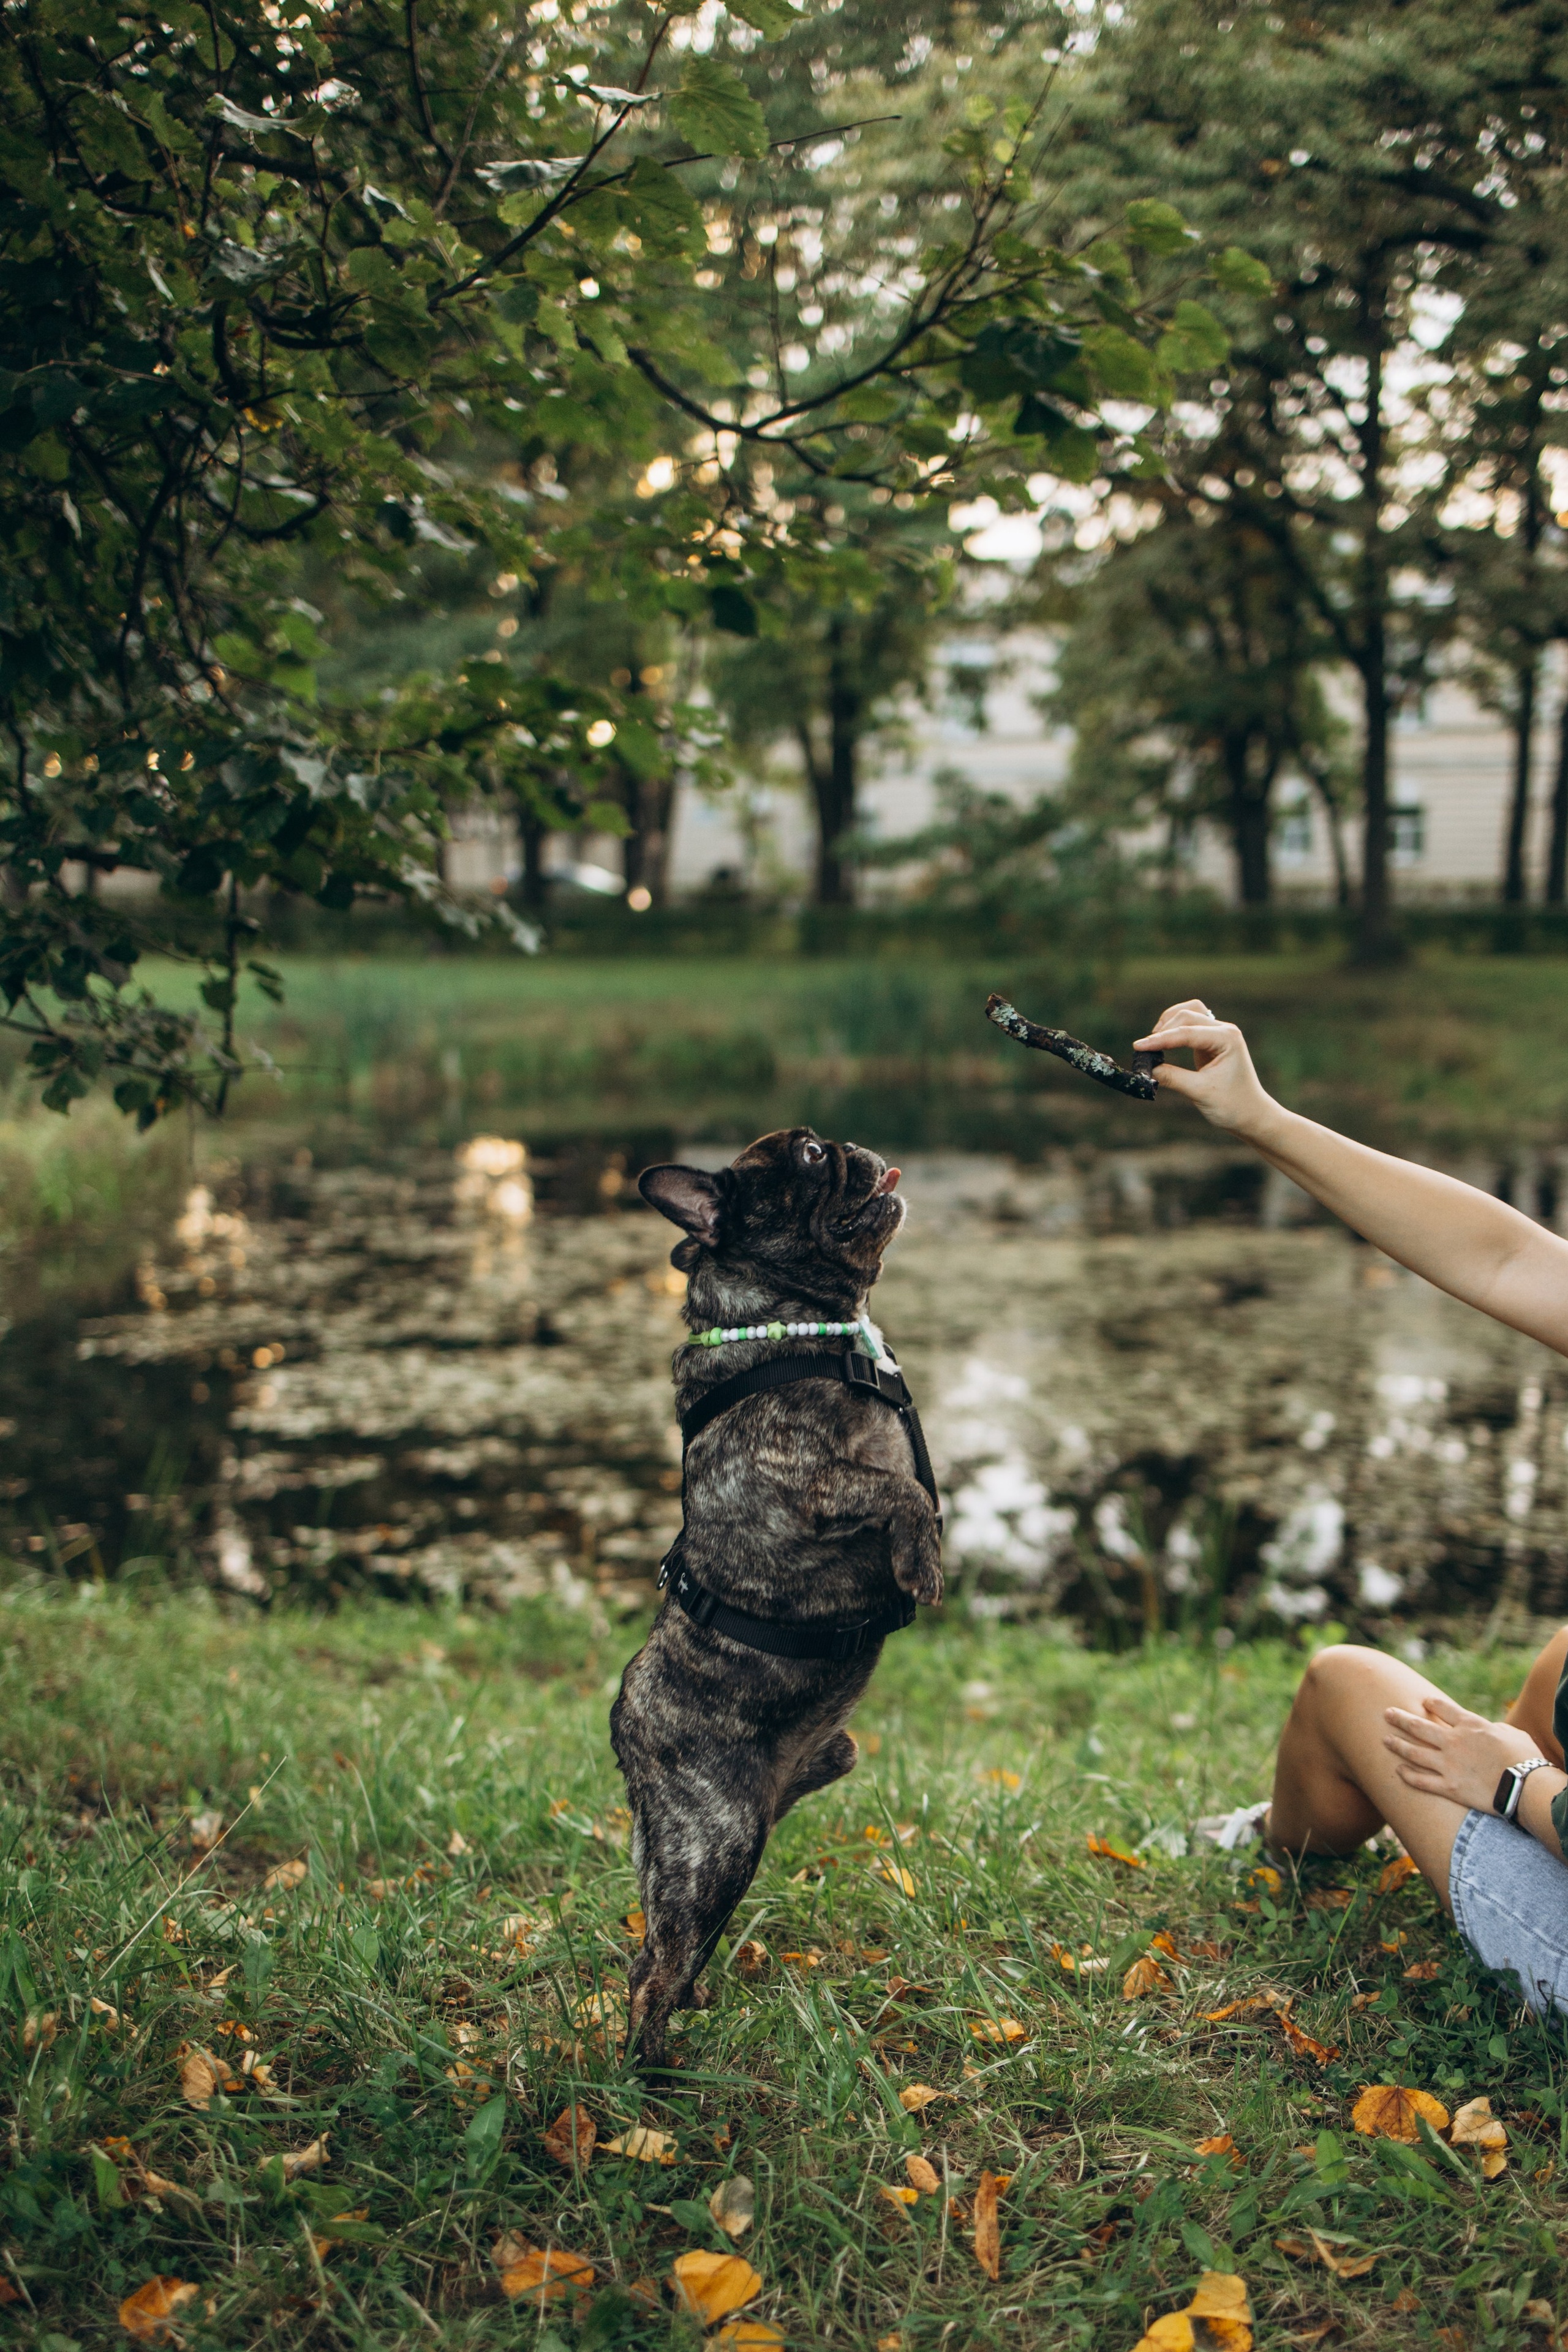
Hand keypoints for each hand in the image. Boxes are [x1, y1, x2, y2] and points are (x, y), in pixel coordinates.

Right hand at [1133, 1001, 1277, 1139]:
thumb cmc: (1232, 1105)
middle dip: (1164, 1030)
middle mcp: (1224, 1030)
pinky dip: (1175, 1029)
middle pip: (1187, 1015)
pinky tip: (1164, 1042)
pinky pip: (1190, 1025)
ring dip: (1169, 1023)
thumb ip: (1172, 1077)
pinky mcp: (1212, 1041)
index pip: (1187, 1032)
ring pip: (1189, 1013)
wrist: (1252, 1115)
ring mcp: (1219, 1033)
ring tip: (1154, 1042)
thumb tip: (1147, 1068)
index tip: (1138, 1047)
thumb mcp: (1199, 1092)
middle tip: (1144, 1050)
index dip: (1161, 1039)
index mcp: (1227, 1039)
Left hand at [1382, 1693, 1540, 1812]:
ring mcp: (1448, 1764)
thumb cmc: (1525, 1758)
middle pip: (1419, 1726)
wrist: (1524, 1785)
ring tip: (1384, 1740)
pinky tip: (1398, 1771)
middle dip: (1400, 1718)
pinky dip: (1408, 1776)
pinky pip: (1422, 1781)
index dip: (1431, 1703)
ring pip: (1414, 1752)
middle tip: (1386, 1713)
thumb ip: (1497, 1730)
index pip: (1443, 1708)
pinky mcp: (1449, 1787)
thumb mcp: (1513, 1735)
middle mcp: (1453, 1741)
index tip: (1423, 1701)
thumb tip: (1493, 1731)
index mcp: (1470, 1725)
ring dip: (1398, 1745)